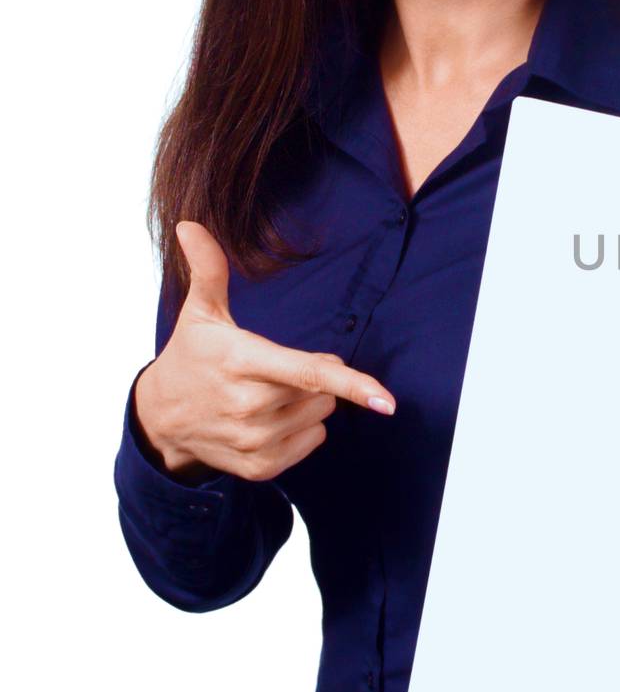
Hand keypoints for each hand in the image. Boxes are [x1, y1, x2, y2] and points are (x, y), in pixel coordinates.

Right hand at [132, 219, 396, 483]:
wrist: (160, 420)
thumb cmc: (190, 359)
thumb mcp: (199, 313)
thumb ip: (208, 269)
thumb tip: (191, 225)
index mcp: (240, 362)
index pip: (308, 373)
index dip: (352, 384)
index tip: (388, 400)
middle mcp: (248, 406)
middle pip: (323, 392)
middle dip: (314, 377)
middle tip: (274, 371)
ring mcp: (253, 440)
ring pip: (320, 417)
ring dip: (307, 404)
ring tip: (266, 395)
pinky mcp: (259, 466)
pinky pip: (312, 442)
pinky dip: (301, 430)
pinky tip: (268, 420)